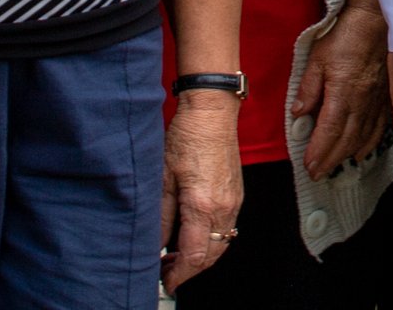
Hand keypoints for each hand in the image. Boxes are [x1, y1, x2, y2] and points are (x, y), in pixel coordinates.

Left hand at [161, 89, 243, 288]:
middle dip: (189, 270)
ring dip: (201, 257)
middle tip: (166, 272)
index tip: (165, 281)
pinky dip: (211, 241)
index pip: (194, 256)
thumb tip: (155, 244)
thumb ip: (160, 216)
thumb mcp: (162, 178)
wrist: (212, 112)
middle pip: (211, 256)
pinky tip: (193, 236)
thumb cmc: (187, 137)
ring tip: (176, 256)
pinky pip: (227, 229)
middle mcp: (224, 207)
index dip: (178, 274)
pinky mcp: (237, 195)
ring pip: (222, 245)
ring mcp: (234, 201)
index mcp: (203, 205)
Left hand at [295, 0, 392, 179]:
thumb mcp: (317, 58)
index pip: (329, 130)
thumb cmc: (346, 36)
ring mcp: (376, 101)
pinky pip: (379, 127)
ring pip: (362, 136)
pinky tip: (362, 152)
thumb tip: (299, 113)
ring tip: (334, 167)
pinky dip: (369, 143)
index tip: (309, 166)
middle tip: (317, 174)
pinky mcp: (385, 97)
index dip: (319, 151)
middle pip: (345, 139)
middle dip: (330, 159)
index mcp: (343, 93)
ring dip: (346, 155)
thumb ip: (309, 88)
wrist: (376, 21)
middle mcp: (361, 102)